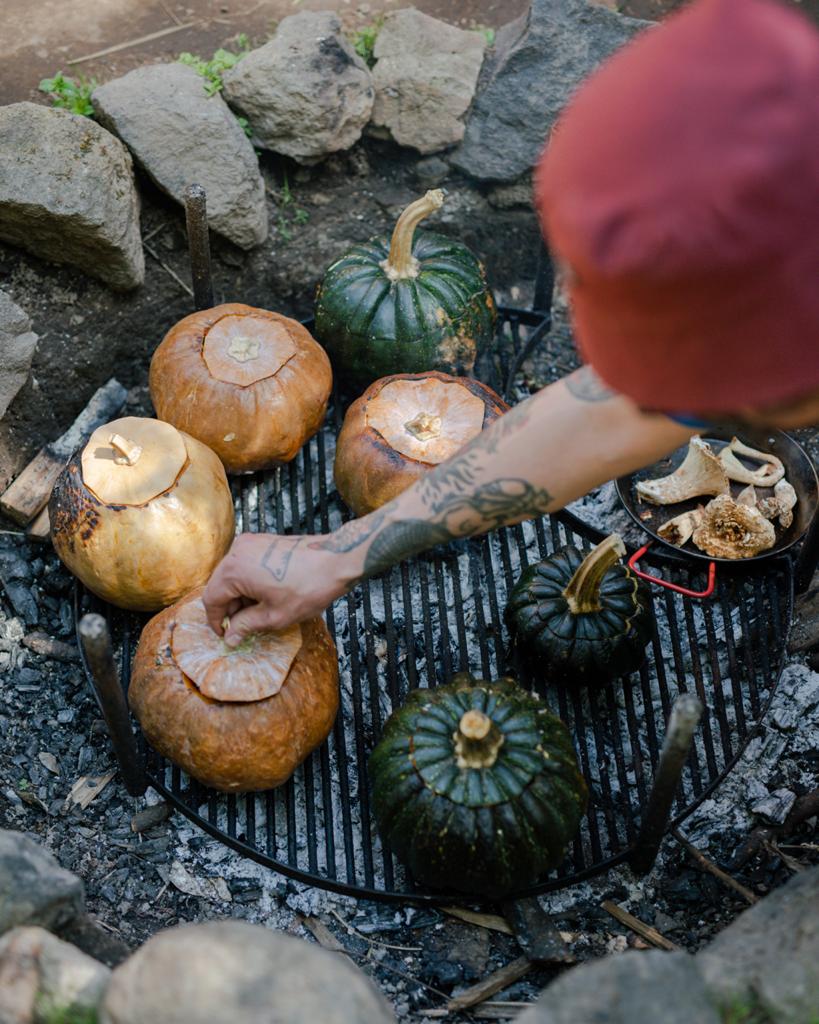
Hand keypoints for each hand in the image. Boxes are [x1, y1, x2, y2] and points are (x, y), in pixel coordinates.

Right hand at [202, 532, 356, 644]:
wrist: (336, 559)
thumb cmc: (308, 587)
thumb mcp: (274, 615)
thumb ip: (246, 626)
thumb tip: (230, 637)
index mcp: (234, 570)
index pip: (211, 599)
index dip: (216, 621)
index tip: (225, 634)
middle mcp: (237, 551)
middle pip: (219, 585)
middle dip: (229, 608)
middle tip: (244, 626)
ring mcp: (250, 543)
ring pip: (232, 574)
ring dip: (239, 595)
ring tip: (259, 611)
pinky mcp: (262, 541)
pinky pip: (245, 564)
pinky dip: (248, 581)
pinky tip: (265, 594)